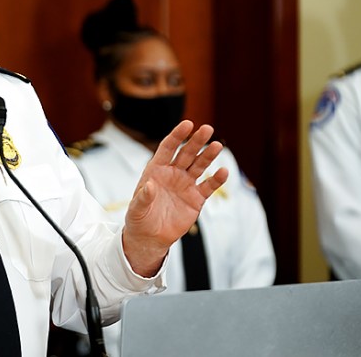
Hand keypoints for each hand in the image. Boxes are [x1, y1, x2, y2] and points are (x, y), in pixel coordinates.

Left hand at [122, 120, 228, 275]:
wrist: (150, 236)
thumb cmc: (139, 218)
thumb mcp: (137, 208)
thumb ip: (143, 197)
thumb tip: (150, 186)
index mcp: (156, 170)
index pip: (167, 148)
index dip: (177, 135)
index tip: (187, 124)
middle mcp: (172, 174)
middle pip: (186, 153)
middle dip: (196, 141)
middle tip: (207, 129)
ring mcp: (185, 185)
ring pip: (199, 166)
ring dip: (208, 156)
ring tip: (217, 145)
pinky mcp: (196, 199)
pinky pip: (208, 187)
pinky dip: (216, 180)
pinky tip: (223, 172)